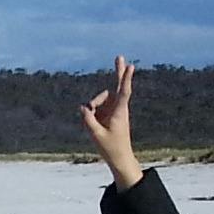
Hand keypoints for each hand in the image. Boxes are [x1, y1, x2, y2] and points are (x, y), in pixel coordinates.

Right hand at [78, 56, 145, 189]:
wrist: (118, 157)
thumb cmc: (111, 147)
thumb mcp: (96, 135)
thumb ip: (88, 120)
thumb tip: (83, 107)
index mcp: (120, 112)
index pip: (124, 92)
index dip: (126, 79)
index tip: (130, 66)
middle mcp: (118, 108)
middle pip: (114, 88)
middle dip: (118, 72)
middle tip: (119, 56)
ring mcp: (112, 110)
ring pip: (99, 100)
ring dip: (92, 107)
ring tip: (93, 122)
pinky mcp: (107, 114)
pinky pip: (95, 108)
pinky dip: (91, 113)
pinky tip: (93, 123)